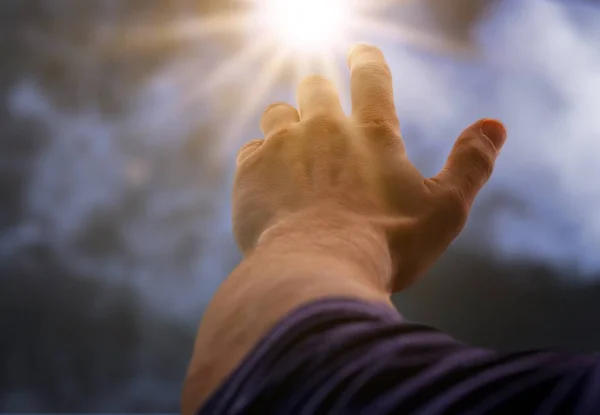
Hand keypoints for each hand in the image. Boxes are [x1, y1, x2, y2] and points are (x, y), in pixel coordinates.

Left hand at [232, 44, 505, 291]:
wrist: (315, 274)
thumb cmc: (386, 247)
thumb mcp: (445, 210)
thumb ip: (472, 164)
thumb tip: (496, 125)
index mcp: (372, 133)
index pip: (371, 76)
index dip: (366, 60)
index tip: (360, 52)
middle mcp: (323, 128)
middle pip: (315, 86)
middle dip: (321, 93)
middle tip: (324, 110)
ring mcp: (281, 147)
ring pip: (278, 113)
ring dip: (288, 124)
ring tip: (295, 152)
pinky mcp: (250, 172)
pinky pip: (252, 150)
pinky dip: (262, 160)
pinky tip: (270, 185)